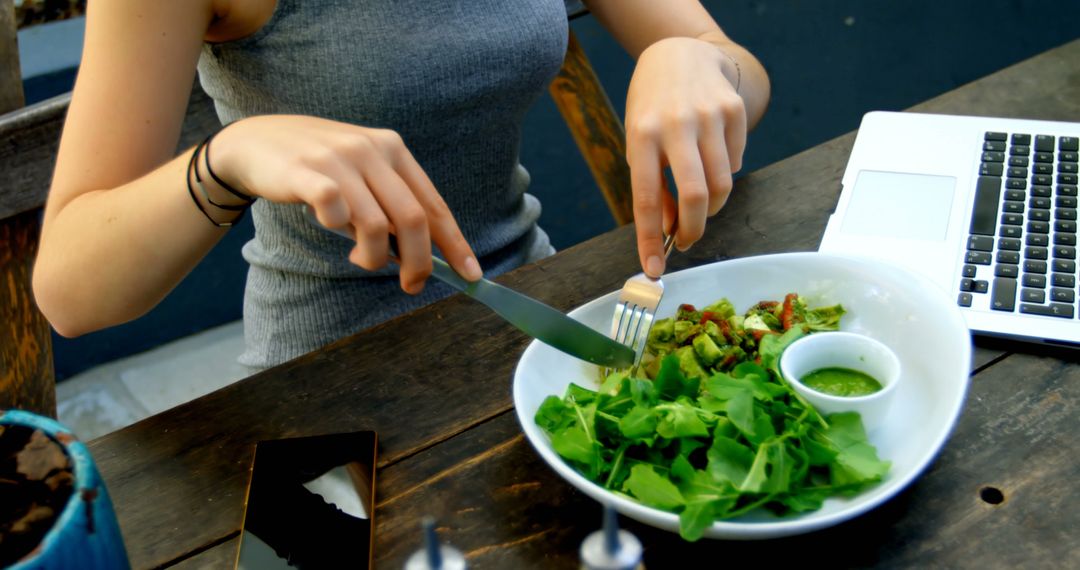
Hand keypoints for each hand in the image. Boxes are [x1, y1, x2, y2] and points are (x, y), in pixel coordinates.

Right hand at [209, 115, 482, 293]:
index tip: (470, 275)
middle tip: (410, 285)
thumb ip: (389, 206)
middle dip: (418, 263)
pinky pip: (336, 212)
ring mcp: (339, 159)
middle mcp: (371, 150)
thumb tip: (420, 256)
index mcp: (393, 149)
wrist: (256, 141)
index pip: (434, 204)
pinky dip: (338, 229)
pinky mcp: (307, 172)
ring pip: (377, 225)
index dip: (454, 243)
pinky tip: (330, 225)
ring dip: (373, 256)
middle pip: (413, 219)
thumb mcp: (362, 175)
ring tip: (361, 258)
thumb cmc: (317, 167)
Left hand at [625, 37, 746, 276]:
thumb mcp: (638, 142)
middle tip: (687, 241)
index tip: (654, 268)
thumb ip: (652, 185)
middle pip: (695, 195)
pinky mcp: (734, 110)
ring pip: (722, 184)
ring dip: (711, 207)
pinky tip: (711, 157)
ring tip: (698, 201)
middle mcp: (677, 124)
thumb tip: (668, 231)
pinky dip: (725, 173)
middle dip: (693, 230)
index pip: (646, 199)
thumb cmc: (653, 108)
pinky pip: (736, 162)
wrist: (680, 54)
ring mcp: (709, 115)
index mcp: (643, 135)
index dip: (650, 239)